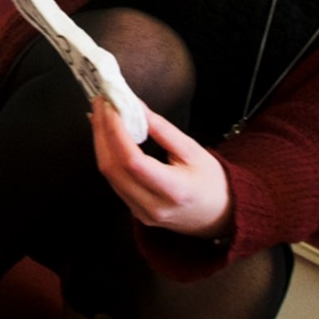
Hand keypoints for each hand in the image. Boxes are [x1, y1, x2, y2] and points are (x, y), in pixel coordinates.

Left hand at [89, 100, 233, 239]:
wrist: (219, 215)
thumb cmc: (211, 182)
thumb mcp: (193, 150)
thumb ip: (162, 129)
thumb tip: (136, 107)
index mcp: (174, 190)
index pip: (133, 161)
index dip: (116, 132)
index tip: (111, 107)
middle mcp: (153, 206)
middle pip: (113, 168)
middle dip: (102, 131)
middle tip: (100, 103)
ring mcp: (141, 212)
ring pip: (108, 175)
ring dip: (100, 142)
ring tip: (100, 114)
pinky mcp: (135, 211)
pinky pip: (113, 181)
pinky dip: (106, 155)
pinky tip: (105, 136)